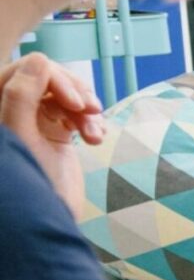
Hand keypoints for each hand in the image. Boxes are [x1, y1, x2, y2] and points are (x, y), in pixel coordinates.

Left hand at [0, 54, 103, 214]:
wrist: (49, 221)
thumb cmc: (30, 185)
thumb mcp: (22, 137)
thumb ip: (22, 95)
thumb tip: (39, 58)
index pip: (21, 71)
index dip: (52, 79)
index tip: (75, 102)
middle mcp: (10, 111)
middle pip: (45, 80)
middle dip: (73, 92)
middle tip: (92, 109)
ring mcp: (33, 122)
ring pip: (63, 95)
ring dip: (85, 110)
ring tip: (96, 134)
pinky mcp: (53, 133)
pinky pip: (74, 112)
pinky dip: (89, 121)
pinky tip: (97, 138)